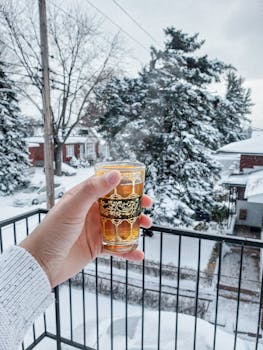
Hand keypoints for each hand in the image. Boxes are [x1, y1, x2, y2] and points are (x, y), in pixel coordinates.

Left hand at [20, 171, 152, 287]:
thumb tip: (115, 175)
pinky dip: (128, 250)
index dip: (123, 184)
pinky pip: (116, 246)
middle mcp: (90, 212)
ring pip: (120, 224)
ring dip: (135, 225)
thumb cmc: (52, 233)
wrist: (41, 265)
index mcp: (83, 198)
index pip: (106, 185)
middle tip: (147, 205)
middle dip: (134, 204)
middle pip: (117, 204)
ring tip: (147, 225)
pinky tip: (138, 253)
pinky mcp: (96, 246)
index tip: (138, 184)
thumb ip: (93, 191)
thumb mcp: (73, 208)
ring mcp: (94, 229)